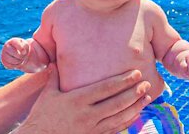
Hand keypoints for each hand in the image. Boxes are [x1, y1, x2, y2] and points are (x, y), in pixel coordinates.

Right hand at [1, 37, 30, 69]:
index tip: (25, 52)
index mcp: (13, 41)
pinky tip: (16, 63)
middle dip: (21, 57)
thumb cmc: (23, 48)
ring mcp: (3, 53)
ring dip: (18, 62)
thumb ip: (25, 47)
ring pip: (12, 60)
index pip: (16, 44)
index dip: (21, 49)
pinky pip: (9, 66)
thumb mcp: (26, 45)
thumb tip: (23, 52)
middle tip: (23, 56)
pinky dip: (14, 66)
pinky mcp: (3, 60)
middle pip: (15, 54)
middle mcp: (6, 46)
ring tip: (20, 59)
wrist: (18, 52)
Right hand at [13, 64, 151, 133]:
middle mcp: (87, 115)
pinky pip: (115, 129)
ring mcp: (91, 129)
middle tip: (146, 83)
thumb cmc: (41, 116)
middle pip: (117, 103)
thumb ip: (54, 77)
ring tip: (146, 97)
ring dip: (135, 107)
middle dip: (134, 92)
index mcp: (77, 100)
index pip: (105, 88)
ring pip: (119, 117)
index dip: (122, 81)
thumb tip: (55, 61)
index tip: (135, 73)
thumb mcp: (47, 94)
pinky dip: (127, 121)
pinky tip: (135, 114)